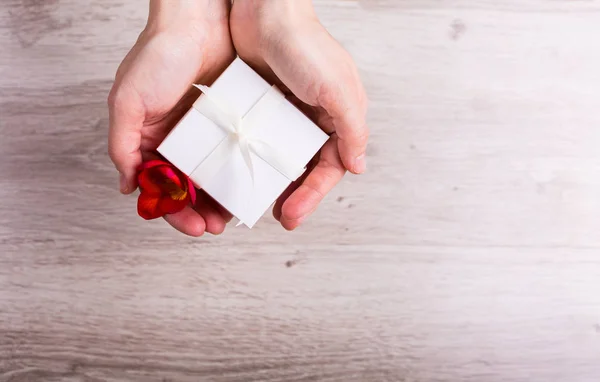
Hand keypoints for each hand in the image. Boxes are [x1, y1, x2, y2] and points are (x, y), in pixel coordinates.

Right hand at [108, 0, 234, 235]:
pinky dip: (236, 172)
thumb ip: (122, 145)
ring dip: (218, 199)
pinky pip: (232, 154)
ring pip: (211, 176)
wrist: (199, 19)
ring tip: (232, 216)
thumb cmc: (158, 55)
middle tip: (215, 227)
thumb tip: (128, 187)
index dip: (172, 210)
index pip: (158, 186)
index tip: (191, 226)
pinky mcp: (227, 121)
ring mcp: (203, 132)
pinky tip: (246, 186)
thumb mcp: (128, 101)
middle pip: (186, 188)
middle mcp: (176, 140)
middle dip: (198, 211)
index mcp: (149, 139)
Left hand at [230, 0, 368, 229]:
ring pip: (280, 158)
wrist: (263, 10)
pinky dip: (252, 157)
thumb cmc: (305, 45)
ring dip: (271, 181)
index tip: (293, 214)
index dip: (313, 194)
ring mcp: (285, 114)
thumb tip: (358, 167)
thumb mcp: (337, 90)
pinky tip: (239, 171)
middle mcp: (313, 119)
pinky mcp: (260, 106)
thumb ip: (351, 130)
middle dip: (294, 195)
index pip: (330, 167)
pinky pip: (257, 140)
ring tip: (254, 203)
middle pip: (306, 167)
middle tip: (278, 217)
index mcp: (338, 117)